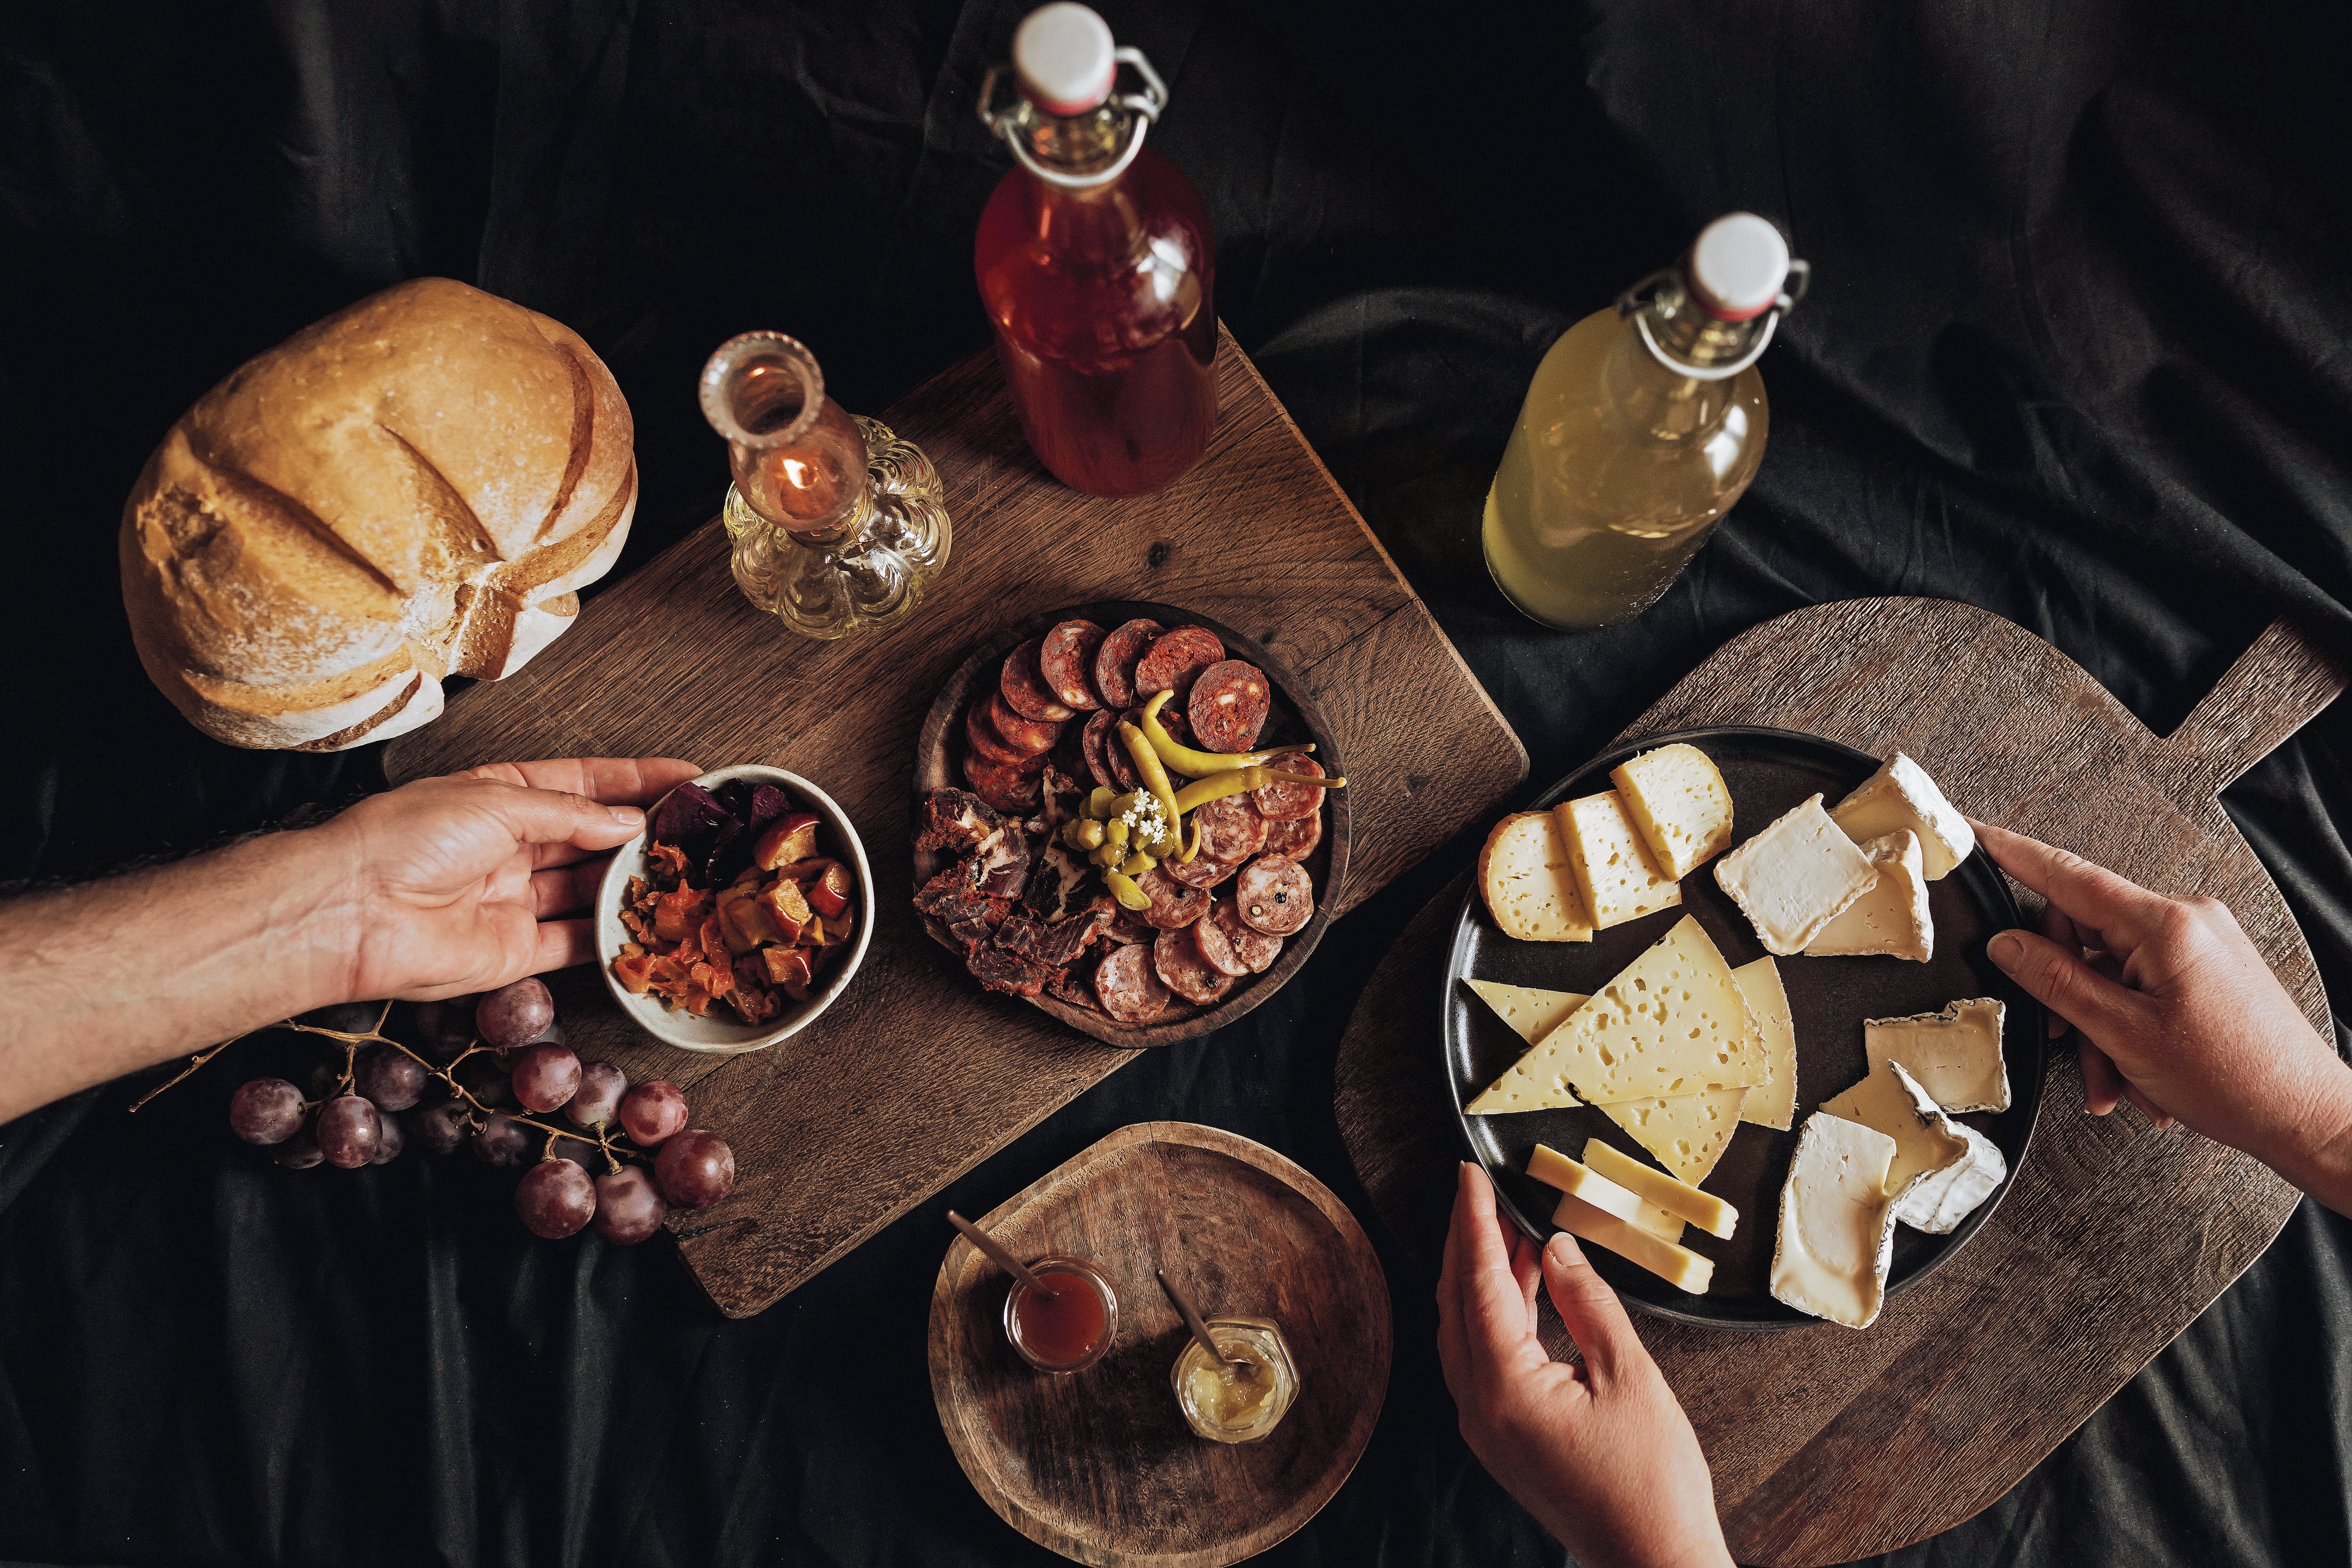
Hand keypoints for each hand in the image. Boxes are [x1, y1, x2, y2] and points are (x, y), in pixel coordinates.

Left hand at [321, 757, 701, 1003]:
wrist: (352, 912)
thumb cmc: (405, 839)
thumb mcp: (498, 801)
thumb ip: (571, 814)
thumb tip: (627, 822)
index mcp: (501, 797)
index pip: (584, 783)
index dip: (636, 779)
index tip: (688, 777)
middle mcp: (510, 847)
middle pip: (591, 836)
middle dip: (643, 832)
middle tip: (697, 832)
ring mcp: (513, 899)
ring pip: (589, 890)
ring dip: (632, 883)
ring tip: (684, 876)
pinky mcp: (514, 950)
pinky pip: (575, 943)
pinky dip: (611, 937)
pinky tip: (648, 927)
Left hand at [1436, 1163, 1730, 1567]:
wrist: (1652, 1560)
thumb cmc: (1650, 1482)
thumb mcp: (1628, 1376)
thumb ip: (1588, 1303)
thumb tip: (1558, 1248)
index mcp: (1504, 1389)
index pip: (1478, 1284)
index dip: (1473, 1223)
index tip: (1468, 1176)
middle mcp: (1479, 1407)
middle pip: (1458, 1304)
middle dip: (1467, 1243)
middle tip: (1480, 1191)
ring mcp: (1486, 1426)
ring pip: (1467, 1330)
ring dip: (1484, 1277)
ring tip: (1509, 1226)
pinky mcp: (1502, 1437)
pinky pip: (1485, 1358)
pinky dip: (1499, 1315)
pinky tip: (1526, 1285)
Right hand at [1976, 821, 2351, 1197]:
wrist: (2308, 1116)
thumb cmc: (2238, 1081)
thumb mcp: (2125, 1034)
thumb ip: (2057, 982)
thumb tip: (2008, 945)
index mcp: (2166, 925)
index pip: (2069, 877)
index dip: (2014, 855)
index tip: (1976, 833)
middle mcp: (2187, 920)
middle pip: (2086, 934)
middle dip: (2069, 996)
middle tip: (2069, 1044)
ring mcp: (2201, 943)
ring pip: (2113, 969)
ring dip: (2102, 1027)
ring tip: (2116, 1080)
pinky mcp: (2210, 967)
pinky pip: (2143, 983)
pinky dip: (2129, 1027)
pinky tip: (2140, 1074)